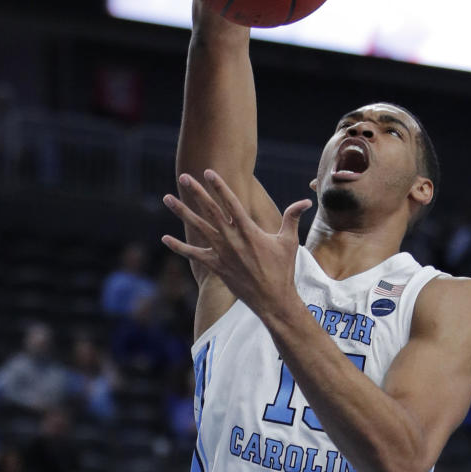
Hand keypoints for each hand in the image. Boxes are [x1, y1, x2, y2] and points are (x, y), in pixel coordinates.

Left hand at [164, 171, 310, 321]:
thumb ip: (292, 218)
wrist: (273, 299)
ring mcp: (222, 253)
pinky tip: (164, 238)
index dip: (219, 186)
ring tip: (167, 198)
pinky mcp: (216, 267)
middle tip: (184, 176)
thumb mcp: (289, 241)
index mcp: (249, 230)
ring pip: (198, 227)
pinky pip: (194, 255)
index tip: (208, 172)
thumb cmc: (283, 269)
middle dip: (197, 192)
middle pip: (211, 210)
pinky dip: (179, 247)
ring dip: (182, 212)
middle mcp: (232, 239)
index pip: (231, 202)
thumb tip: (305, 201)